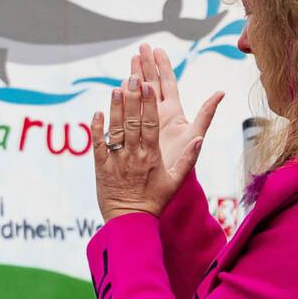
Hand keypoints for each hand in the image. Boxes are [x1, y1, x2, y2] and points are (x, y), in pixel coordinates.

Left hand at [91, 75, 198, 221]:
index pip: (151, 124)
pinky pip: (98, 145)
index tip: (147, 86)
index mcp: (152, 156)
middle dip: (132, 98)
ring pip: (115, 130)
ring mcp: (116, 160)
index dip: (148, 104)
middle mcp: (134, 155)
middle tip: (131, 77)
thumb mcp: (176, 181)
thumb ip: (189, 158)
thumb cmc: (155, 200)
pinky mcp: (101, 167)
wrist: (130, 221)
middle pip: (133, 122)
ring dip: (115, 108)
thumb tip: (200, 138)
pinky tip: (97, 112)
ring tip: (115, 88)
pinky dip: (97, 129)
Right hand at [131, 43, 222, 176]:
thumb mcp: (194, 136)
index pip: (167, 83)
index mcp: (173, 113)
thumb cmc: (180, 164)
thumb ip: (206, 114)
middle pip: (151, 84)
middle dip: (146, 65)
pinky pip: (123, 112)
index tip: (156, 49)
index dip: (162, 66)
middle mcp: (157, 115)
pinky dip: (119, 100)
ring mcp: (141, 123)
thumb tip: (221, 92)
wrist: (161, 185)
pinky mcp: (129, 132)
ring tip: (130, 60)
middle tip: (141, 47)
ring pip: (136, 95)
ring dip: (133, 78)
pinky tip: (116, 88)